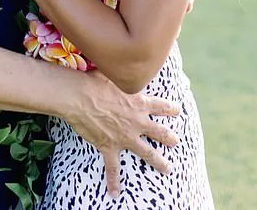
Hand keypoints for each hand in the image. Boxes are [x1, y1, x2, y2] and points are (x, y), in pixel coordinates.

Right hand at [65, 70, 179, 197]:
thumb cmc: (94, 82)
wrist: (79, 96)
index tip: (177, 110)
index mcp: (138, 103)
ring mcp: (124, 136)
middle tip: (176, 141)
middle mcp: (136, 121)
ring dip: (158, 161)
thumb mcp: (114, 74)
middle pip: (159, 132)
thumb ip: (123, 75)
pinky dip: (113, 181)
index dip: (170, 108)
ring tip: (168, 169)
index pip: (160, 106)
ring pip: (146, 153)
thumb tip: (125, 64)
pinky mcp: (110, 147)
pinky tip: (114, 192)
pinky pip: (113, 168)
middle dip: (169, 137)